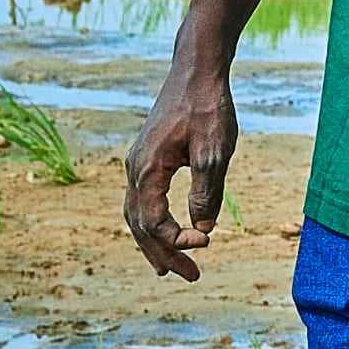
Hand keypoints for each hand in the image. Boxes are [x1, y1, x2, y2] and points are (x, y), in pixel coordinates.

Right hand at [122, 64, 239, 283]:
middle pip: (140, 225)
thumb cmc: (207, 107)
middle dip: (164, 253)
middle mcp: (135, 169)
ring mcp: (138, 163)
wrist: (196, 71)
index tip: (206, 243)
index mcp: (147, 170)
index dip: (177, 239)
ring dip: (155, 242)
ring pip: (137, 214)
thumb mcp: (214, 152)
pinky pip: (143, 199)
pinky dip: (152, 222)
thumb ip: (207, 193)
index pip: (153, 221)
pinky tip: (168, 231)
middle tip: (190, 277)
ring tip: (169, 269)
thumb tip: (202, 228)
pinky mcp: (148, 157)